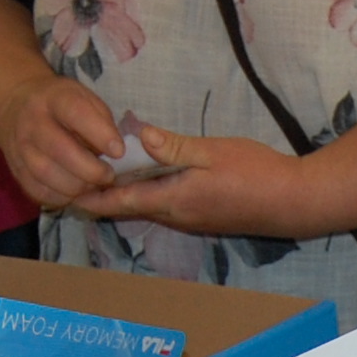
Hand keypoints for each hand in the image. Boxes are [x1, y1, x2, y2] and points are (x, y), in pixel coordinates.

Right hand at [0, 73, 126, 206]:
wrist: (15, 108)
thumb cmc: (61, 106)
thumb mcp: (84, 98)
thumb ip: (101, 121)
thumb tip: (115, 153)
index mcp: (54, 98)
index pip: (76, 113)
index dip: (100, 134)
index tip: (119, 151)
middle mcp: (32, 122)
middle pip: (60, 149)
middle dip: (91, 169)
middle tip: (109, 176)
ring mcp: (20, 147)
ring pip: (47, 174)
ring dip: (77, 186)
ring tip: (93, 185)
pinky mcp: (16, 170)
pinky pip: (38, 191)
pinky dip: (61, 197)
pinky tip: (74, 192)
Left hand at [69, 124, 329, 236]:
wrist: (294, 203)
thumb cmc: (257, 173)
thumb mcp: (213, 152)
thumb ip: (174, 147)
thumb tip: (137, 137)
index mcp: (172, 199)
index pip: (119, 202)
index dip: (89, 197)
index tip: (62, 189)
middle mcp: (176, 216)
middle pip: (128, 207)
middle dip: (100, 195)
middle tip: (73, 176)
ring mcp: (191, 220)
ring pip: (146, 207)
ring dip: (123, 195)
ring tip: (100, 176)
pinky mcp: (203, 217)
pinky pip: (164, 206)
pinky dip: (145, 194)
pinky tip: (144, 178)